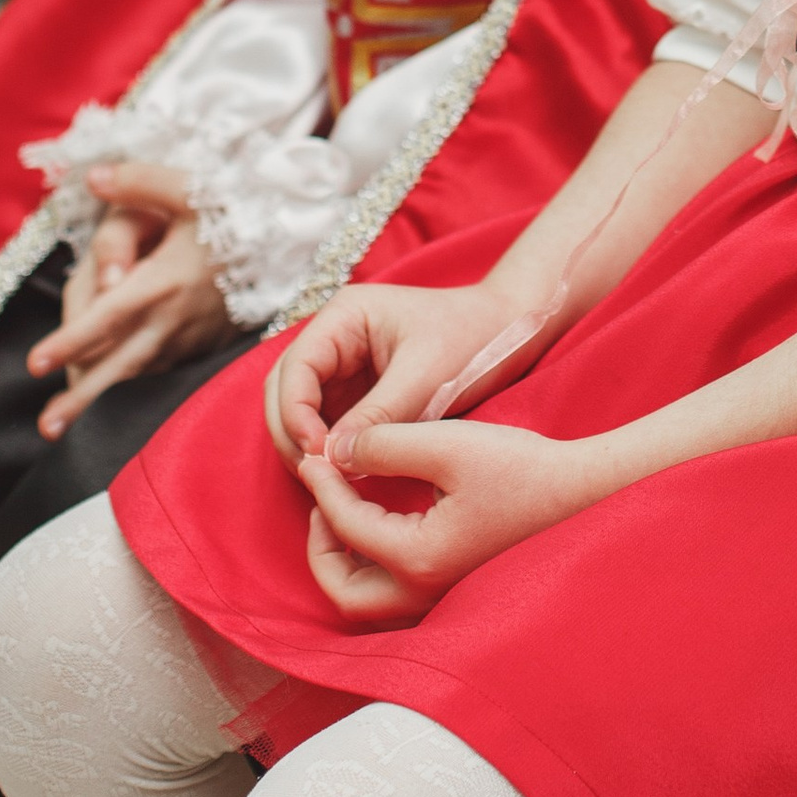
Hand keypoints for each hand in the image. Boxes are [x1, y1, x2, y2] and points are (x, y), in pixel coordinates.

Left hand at [26, 163, 233, 437]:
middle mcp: (171, 319)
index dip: (70, 340)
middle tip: (46, 429)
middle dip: (81, 399)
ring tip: (65, 423)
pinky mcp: (194, 348)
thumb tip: (93, 178)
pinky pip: (153, 370)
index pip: (108, 316)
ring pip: (134, 375)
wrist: (283, 246)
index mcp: (163, 282)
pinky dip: (127, 384)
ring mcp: (184, 339)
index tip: (35, 363)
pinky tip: (107, 394)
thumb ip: (138, 182)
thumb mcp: (188, 189)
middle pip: (117, 366)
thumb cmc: (229, 215)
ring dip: (100, 399)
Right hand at [264, 279, 535, 467]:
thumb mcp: (425, 378)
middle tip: (317, 476)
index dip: (295, 414)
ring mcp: (344, 366)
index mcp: (345, 316)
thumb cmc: (474, 339)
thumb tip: (330, 458)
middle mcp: (336, 337)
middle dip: (292, 433)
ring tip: (329, 481)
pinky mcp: (358, 392)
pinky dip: (328, 448)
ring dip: (307, 445)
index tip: (318, 454)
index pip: (294, 368)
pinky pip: (327, 423)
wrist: (511, 332)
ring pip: (300, 410)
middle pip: (285, 389)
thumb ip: (377, 416)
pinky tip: (344, 475)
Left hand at [295, 418, 598, 621]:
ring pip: (369, 601)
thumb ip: (385, 445)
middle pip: (344, 592)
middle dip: (321, 545)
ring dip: (346, 559)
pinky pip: (397, 592)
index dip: (323, 486)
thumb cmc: (525, 470)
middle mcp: (426, 593)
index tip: (316, 453)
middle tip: (323, 496)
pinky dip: (375, 564)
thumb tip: (334, 451)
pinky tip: (385, 521)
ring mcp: (444, 599)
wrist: (586, 493)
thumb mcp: (448, 445)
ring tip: (347, 508)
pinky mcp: (459, 590)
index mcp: (418, 560)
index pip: (346, 527)